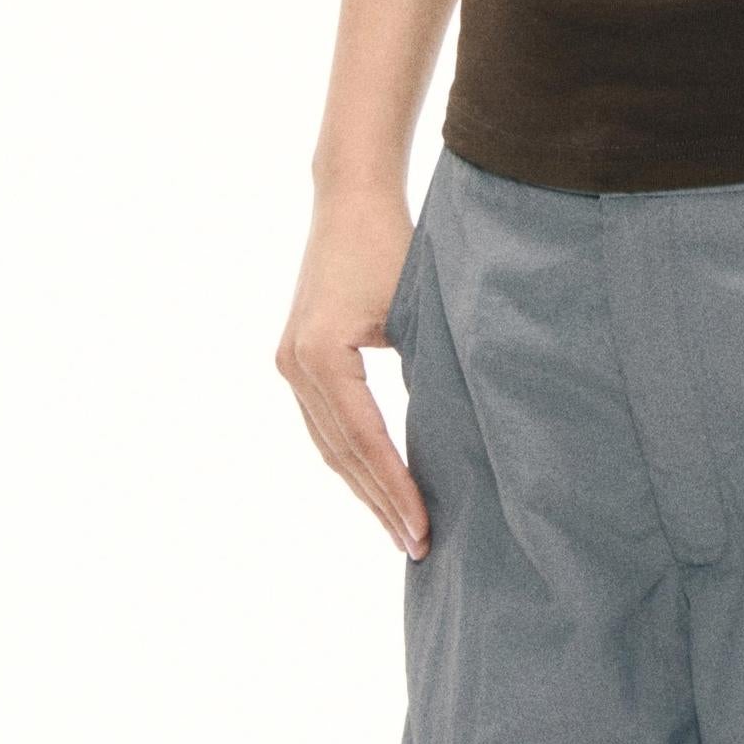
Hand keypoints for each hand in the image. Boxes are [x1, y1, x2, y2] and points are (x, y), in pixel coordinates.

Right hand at [275, 186, 430, 562]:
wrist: (352, 196)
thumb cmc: (394, 243)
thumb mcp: (417, 308)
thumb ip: (428, 371)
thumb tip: (454, 441)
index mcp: (321, 356)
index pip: (366, 441)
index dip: (396, 490)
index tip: (424, 530)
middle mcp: (294, 365)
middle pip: (341, 454)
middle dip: (380, 502)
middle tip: (418, 547)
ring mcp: (289, 363)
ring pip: (329, 445)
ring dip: (364, 488)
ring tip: (402, 530)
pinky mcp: (298, 358)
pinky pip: (326, 423)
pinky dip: (353, 458)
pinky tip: (379, 486)